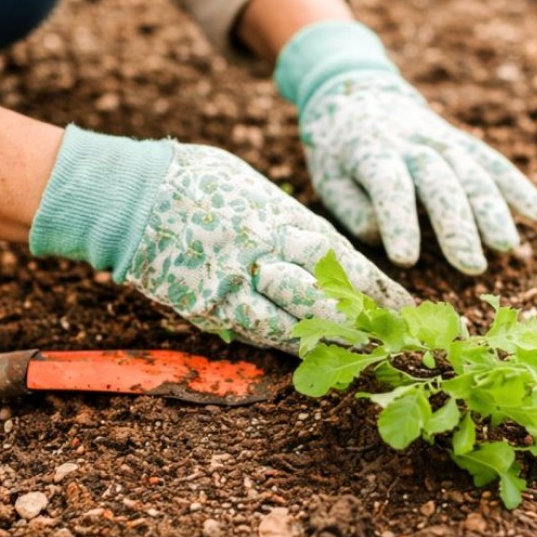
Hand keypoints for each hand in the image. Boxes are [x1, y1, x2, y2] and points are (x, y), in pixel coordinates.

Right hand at [29, 126, 412, 352]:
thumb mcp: (250, 188)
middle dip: (365, 322)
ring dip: (333, 343)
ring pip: (297, 323)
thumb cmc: (191, 179)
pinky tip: (311, 357)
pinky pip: (257, 332)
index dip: (376, 286)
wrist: (130, 196)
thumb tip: (311, 244)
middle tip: (398, 341)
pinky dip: (287, 344)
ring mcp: (237, 285)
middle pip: (328, 297)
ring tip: (366, 356)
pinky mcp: (209, 307)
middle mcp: (266, 254)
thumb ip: (283, 219)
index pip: (342, 258)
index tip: (406, 304)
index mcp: (280, 218)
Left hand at [276, 22, 536, 274]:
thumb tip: (383, 233)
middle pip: (440, 182)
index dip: (398, 222)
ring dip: (493, 211)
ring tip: (507, 248)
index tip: (406, 260)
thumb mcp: (327, 179)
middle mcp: (412, 143)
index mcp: (371, 151)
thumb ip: (353, 209)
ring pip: (473, 172)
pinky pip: (494, 163)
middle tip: (471, 267)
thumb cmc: (338, 153)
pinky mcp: (463, 143)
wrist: (357, 94)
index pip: (389, 185)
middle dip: (458, 225)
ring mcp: (442, 140)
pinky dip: (518, 187)